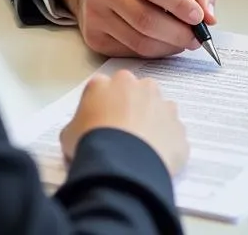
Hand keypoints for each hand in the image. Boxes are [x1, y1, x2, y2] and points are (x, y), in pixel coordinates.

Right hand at [54, 0, 219, 58]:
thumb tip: (209, 15)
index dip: (180, 4)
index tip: (198, 17)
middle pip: (147, 19)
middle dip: (179, 33)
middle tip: (196, 37)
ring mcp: (95, 14)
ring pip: (140, 41)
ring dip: (169, 46)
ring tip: (183, 40)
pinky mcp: (94, 37)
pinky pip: (131, 52)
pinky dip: (154, 52)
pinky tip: (163, 42)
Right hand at [60, 71, 189, 174]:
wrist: (122, 164)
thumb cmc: (92, 144)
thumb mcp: (68, 133)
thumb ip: (78, 123)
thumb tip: (81, 131)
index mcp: (107, 83)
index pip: (103, 88)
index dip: (102, 107)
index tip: (100, 123)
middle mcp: (138, 86)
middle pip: (136, 92)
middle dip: (132, 108)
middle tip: (122, 134)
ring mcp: (163, 105)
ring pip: (159, 110)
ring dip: (153, 123)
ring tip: (140, 149)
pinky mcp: (178, 128)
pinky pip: (173, 134)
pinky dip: (167, 145)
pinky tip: (155, 160)